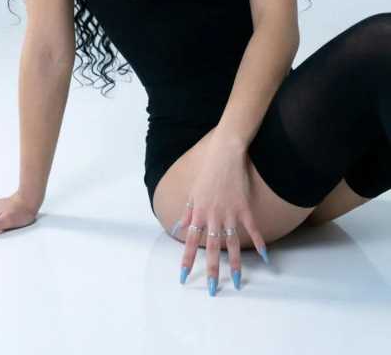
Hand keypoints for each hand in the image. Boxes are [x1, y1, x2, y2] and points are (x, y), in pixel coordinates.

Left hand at [175, 142, 267, 294]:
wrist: (225, 154)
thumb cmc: (207, 172)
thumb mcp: (192, 192)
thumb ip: (186, 212)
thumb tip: (178, 227)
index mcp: (198, 213)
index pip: (190, 242)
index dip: (187, 260)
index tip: (183, 277)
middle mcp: (212, 216)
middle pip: (212, 249)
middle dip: (213, 271)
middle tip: (213, 290)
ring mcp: (229, 213)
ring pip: (232, 244)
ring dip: (235, 265)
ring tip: (238, 283)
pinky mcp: (244, 208)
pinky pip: (252, 229)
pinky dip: (259, 243)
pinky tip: (265, 258)